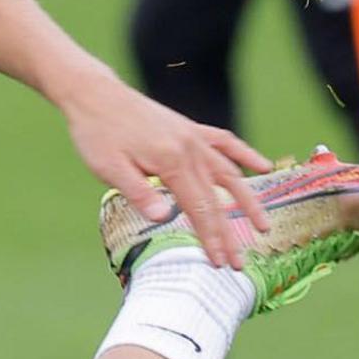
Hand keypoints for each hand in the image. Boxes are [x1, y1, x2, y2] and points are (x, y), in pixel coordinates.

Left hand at [54, 64, 274, 258]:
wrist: (95, 95)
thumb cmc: (97, 133)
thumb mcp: (108, 168)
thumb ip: (138, 193)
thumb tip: (163, 218)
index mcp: (171, 162)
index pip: (199, 208)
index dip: (211, 238)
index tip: (220, 262)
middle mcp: (190, 149)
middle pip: (217, 198)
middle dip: (229, 233)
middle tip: (239, 263)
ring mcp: (193, 137)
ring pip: (229, 173)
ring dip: (248, 201)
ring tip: (263, 226)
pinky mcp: (190, 128)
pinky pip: (225, 142)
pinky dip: (245, 155)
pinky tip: (263, 166)